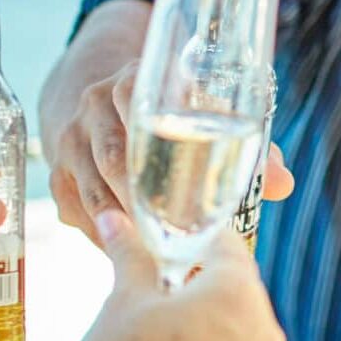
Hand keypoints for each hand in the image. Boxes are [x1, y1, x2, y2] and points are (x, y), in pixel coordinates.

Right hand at [48, 57, 293, 245]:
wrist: (96, 103)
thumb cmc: (164, 114)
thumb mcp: (200, 112)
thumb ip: (246, 146)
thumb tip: (283, 183)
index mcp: (131, 82)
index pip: (145, 111)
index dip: (168, 149)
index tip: (192, 188)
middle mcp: (93, 106)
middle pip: (115, 159)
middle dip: (146, 202)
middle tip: (181, 237)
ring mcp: (70, 141)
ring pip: (94, 193)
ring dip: (126, 228)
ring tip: (161, 257)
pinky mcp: (58, 176)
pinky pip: (80, 215)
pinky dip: (107, 239)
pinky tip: (133, 258)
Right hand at [56, 210, 284, 340]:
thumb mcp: (122, 300)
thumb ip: (128, 254)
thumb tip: (114, 218)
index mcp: (237, 292)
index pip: (228, 248)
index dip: (199, 243)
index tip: (175, 248)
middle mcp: (265, 337)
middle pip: (240, 299)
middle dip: (206, 295)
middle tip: (163, 301)